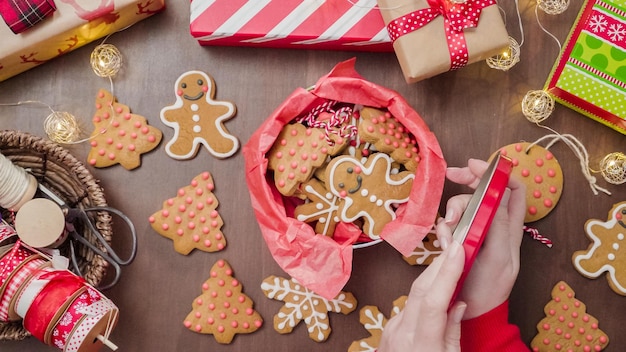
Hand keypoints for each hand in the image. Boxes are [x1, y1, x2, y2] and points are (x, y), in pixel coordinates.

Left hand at [378, 241, 467, 351]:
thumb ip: (453, 332)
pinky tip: (437, 288)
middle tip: (459, 246)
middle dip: (440, 265)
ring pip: (413, 297)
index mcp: (421, 345)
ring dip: (432, 277)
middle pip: (421, 290)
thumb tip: (458, 303)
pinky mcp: (388, 332)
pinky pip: (408, 308)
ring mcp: (391, 332)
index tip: (460, 250)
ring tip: (452, 262)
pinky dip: (424, 295)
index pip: (434, 300)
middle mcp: (401, 335)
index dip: (447, 272)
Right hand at [440, 158, 525, 318]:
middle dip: (467, 181)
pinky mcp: (459, 241)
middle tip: (451, 175)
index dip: (497, 172)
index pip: (512, 189)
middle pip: (482, 191)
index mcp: (511, 227)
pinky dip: (442, 230)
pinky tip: (442, 245)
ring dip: (450, 214)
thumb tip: (495, 195)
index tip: (476, 165)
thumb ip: (499, 225)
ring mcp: (474, 232)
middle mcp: (493, 225)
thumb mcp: (499, 257)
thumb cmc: (490, 288)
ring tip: (448, 235)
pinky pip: (449, 225)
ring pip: (462, 207)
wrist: (473, 313)